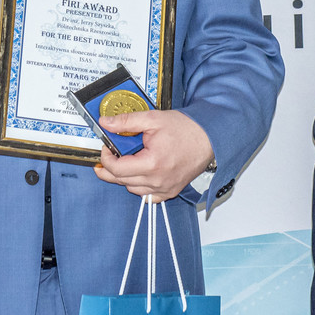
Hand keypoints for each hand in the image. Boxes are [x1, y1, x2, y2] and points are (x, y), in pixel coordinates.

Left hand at [94, 109, 213, 200]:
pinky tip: (139, 173)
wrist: (209, 137)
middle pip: (121, 181)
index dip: (105, 158)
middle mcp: (158, 181)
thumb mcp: (152, 119)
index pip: (117, 169)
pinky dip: (139, 186)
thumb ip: (126, 122)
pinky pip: (146, 196)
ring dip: (124, 177)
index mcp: (152, 163)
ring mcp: (165, 189)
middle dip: (110, 167)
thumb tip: (105, 123)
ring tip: (126, 161)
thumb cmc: (185, 129)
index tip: (106, 148)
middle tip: (108, 155)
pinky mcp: (170, 192)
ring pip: (132, 189)